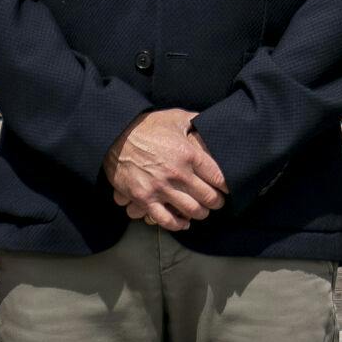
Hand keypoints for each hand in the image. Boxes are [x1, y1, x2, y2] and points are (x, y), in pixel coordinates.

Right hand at [103, 109, 226, 231]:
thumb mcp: (175, 117)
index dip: (227, 185)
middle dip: (217, 202)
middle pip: (209, 197)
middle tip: (217, 202)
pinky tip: (183, 222)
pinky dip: (178, 224)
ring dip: (201, 214)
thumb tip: (211, 122)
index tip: (227, 188)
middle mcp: (178, 174)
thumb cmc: (146, 126)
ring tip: (202, 211)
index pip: (219, 177)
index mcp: (189, 154)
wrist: (114, 136)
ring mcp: (161, 188)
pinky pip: (166, 220)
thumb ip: (196, 120)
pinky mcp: (144, 199)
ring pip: (191, 211)